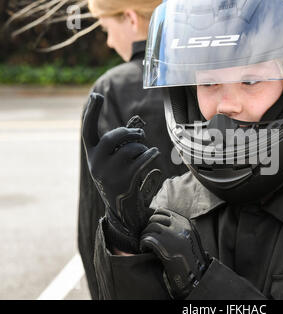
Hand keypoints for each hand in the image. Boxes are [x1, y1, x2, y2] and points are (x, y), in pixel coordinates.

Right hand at [82, 93, 162, 252]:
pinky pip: (142, 159)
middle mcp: (97, 164)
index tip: (96, 95)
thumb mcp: (116, 160)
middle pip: (113, 137)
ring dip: (141, 147)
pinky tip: (154, 153)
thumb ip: (124, 141)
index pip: (88, 130)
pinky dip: (150, 154)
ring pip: (130, 149)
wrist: (122, 209)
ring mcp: (110, 174)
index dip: (92, 113)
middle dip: (129, 132)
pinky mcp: (125, 181)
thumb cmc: (121, 177)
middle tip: (139, 133)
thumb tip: (137, 121)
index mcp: (92, 156)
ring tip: (144, 151)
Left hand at [140, 208, 210, 298]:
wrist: (195, 275)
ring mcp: (171, 234)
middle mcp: (179, 226)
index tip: (153, 227)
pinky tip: (145, 250)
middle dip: (149, 227)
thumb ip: (179, 228)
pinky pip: (146, 239)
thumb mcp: (190, 238)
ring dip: (145, 236)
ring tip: (146, 245)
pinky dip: (143, 244)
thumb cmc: (192, 258)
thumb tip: (160, 221)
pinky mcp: (163, 245)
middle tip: (148, 237)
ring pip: (149, 228)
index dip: (155, 218)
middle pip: (155, 218)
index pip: (164, 211)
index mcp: (186, 223)